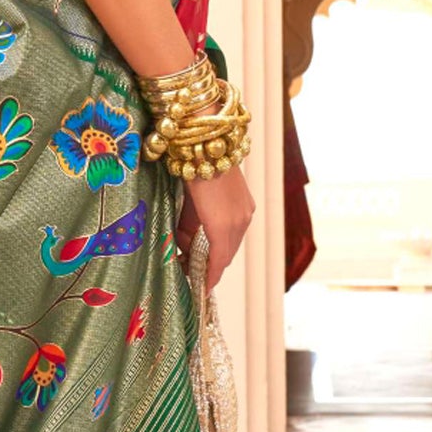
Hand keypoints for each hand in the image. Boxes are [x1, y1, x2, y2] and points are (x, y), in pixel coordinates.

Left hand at [175, 161, 254, 294]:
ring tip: (191, 249)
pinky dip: (221, 235)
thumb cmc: (190, 173)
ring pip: (232, 241)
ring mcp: (246, 211)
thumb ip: (186, 230)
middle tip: (190, 271)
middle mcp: (241, 221)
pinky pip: (235, 228)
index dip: (210, 277)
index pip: (219, 261)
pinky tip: (206, 233)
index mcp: (223, 226)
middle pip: (227, 254)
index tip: (201, 288)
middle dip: (210, 265)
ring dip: (215, 249)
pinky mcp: (247, 202)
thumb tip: (185, 247)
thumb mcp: (184, 207)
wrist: (208, 143)